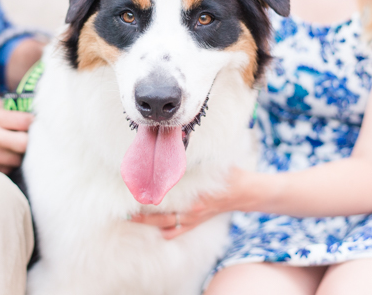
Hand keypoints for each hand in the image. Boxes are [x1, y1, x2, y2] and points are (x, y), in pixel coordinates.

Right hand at [0, 99, 32, 172]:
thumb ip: (5, 107)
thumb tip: (30, 106)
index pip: (24, 120)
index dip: (34, 123)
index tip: (35, 124)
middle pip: (25, 142)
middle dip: (31, 141)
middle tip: (30, 139)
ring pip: (19, 158)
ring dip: (20, 154)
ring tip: (13, 148)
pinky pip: (9, 168)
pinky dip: (9, 164)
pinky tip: (1, 158)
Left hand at [130, 168, 251, 239]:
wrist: (244, 192)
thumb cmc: (229, 175)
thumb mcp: (213, 162)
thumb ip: (196, 156)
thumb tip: (182, 139)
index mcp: (194, 197)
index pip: (167, 198)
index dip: (151, 195)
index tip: (137, 190)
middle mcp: (192, 211)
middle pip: (161, 218)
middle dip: (142, 216)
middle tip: (126, 213)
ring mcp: (194, 219)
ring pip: (166, 226)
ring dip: (150, 223)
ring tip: (133, 218)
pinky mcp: (196, 222)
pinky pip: (177, 231)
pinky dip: (165, 230)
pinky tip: (154, 228)